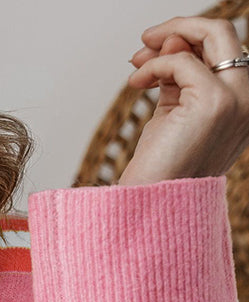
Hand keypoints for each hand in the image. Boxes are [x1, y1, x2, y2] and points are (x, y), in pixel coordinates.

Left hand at [119, 15, 248, 182]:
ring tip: (136, 60)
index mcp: (243, 105)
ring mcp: (236, 100)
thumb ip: (179, 74)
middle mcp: (248, 101)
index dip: (188, 42)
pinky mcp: (214, 102)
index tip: (153, 50)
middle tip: (145, 40)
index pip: (224, 52)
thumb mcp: (174, 111)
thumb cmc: (160, 166)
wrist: (150, 203)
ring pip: (212, 34)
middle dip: (182, 26)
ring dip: (167, 38)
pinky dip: (154, 65)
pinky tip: (135, 82)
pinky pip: (181, 60)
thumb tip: (174, 36)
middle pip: (225, 33)